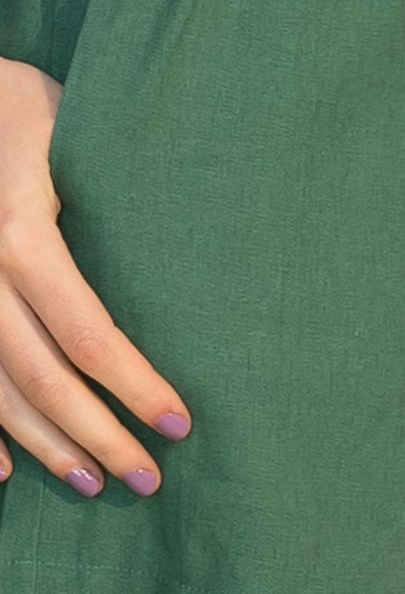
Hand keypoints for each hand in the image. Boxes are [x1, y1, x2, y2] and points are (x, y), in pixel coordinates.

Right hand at [0, 57, 191, 497]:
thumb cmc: (29, 109)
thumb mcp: (75, 133)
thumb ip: (117, 191)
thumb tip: (196, 252)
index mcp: (21, 232)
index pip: (86, 330)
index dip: (133, 385)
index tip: (179, 423)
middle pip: (39, 375)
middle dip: (96, 434)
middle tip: (148, 480)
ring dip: (44, 444)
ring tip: (93, 484)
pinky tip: (3, 473)